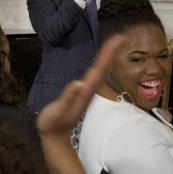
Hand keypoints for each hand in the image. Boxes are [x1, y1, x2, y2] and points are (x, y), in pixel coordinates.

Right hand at [36, 36, 121, 173]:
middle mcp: (88, 90)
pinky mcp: (83, 93)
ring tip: (113, 44)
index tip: (115, 43)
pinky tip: (100, 61)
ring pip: (100, 71)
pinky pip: (94, 75)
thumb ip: (68, 98)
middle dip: (110, 53)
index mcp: (84, 91)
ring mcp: (86, 92)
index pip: (98, 71)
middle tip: (119, 38)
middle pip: (102, 69)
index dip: (106, 56)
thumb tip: (78, 83)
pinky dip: (99, 65)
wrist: (55, 135)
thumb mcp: (57, 111)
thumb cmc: (53, 123)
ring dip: (107, 58)